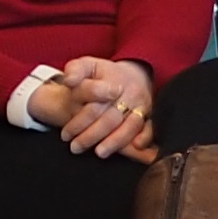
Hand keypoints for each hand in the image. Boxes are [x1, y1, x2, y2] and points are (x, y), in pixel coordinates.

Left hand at [37, 56, 160, 159]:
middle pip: (110, 117)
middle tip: (75, 147)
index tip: (65, 134)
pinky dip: (146, 137)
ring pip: (130, 125)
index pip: (95, 101)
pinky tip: (136, 147)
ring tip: (99, 152)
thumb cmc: (103, 75)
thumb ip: (75, 71)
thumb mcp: (87, 66)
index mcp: (111, 79)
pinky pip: (152, 127)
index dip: (80, 119)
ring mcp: (141, 104)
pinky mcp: (151, 114)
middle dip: (91, 135)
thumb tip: (69, 81)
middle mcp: (129, 93)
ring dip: (115, 141)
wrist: (134, 75)